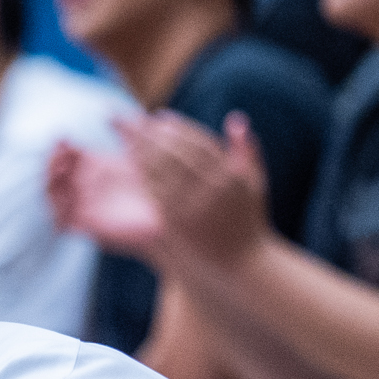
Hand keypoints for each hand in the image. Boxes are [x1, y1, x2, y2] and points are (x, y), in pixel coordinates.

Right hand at [46, 137, 164, 258]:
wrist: (174, 213)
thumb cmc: (161, 182)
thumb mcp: (143, 150)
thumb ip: (127, 132)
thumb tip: (109, 112)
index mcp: (98, 167)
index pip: (68, 155)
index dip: (60, 146)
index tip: (62, 136)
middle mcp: (88, 186)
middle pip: (55, 173)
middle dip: (51, 161)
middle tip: (60, 150)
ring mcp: (86, 205)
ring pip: (54, 194)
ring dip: (50, 180)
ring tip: (59, 167)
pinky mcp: (88, 224)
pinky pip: (61, 218)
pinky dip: (56, 205)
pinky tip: (64, 193)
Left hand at [121, 110, 270, 270]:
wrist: (241, 261)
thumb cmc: (248, 219)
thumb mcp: (255, 182)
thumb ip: (246, 149)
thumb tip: (235, 118)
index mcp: (231, 174)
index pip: (199, 142)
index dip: (178, 127)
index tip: (159, 117)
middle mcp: (213, 187)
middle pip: (175, 150)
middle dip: (148, 132)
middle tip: (127, 118)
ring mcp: (194, 204)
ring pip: (162, 168)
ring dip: (140, 148)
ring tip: (124, 133)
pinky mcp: (177, 220)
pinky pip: (156, 190)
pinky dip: (143, 171)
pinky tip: (130, 159)